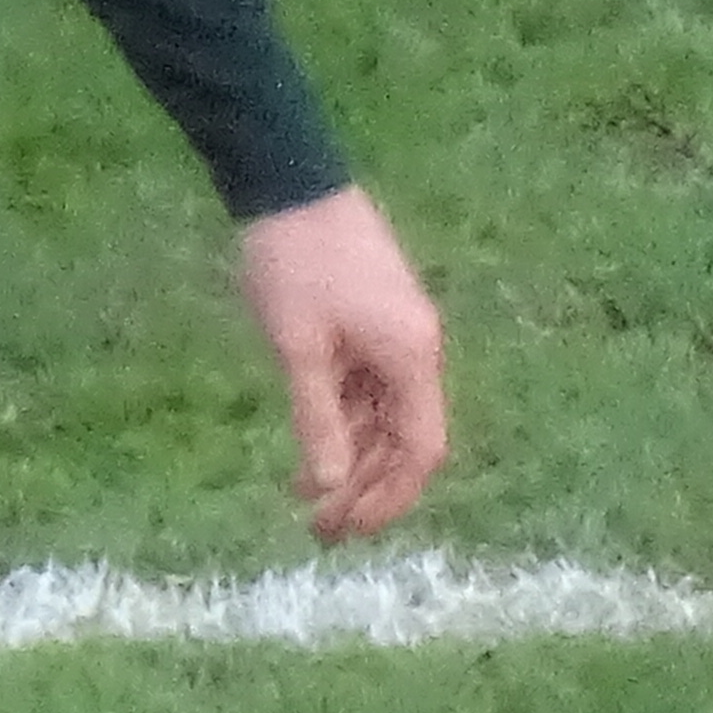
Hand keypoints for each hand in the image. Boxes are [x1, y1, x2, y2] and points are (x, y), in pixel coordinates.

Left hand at [234, 185, 448, 539]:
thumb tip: (332, 487)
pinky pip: (367, 389)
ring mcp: (395, 336)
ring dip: (352, 460)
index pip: (422, 451)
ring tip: (306, 500)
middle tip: (320, 531)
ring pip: (384, 418)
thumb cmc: (292, 263)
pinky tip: (311, 450)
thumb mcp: (297, 347)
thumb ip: (318, 419)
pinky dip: (343, 422)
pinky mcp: (371, 322)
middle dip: (368, 488)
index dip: (390, 498)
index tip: (349, 529)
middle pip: (405, 441)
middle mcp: (416, 352)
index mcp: (412, 359)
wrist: (290, 182)